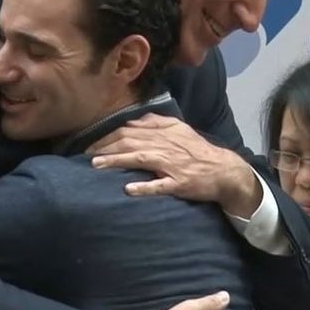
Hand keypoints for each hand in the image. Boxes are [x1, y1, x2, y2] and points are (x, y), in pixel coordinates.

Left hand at [88, 115, 260, 216]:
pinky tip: (129, 189)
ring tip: (97, 165)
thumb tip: (133, 119)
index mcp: (165, 132)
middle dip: (105, 147)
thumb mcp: (180, 130)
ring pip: (140, 159)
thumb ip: (157, 122)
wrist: (224, 170)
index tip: (90, 144)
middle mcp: (166, 145)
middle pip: (130, 142)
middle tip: (84, 155)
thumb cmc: (198, 151)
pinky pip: (160, 185)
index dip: (107, 136)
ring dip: (117, 161)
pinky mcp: (180, 184)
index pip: (129, 130)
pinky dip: (144, 187)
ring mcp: (173, 165)